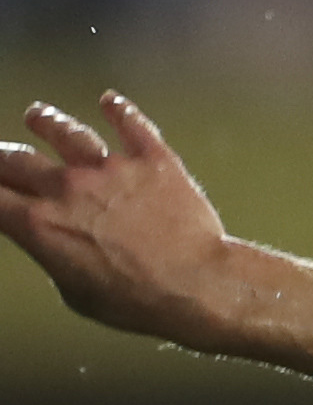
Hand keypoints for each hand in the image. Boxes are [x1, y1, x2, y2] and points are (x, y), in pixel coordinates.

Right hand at [0, 93, 248, 346]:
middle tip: (0, 157)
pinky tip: (111, 102)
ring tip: (37, 115)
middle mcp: (67, 187)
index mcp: (40, 224)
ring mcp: (109, 169)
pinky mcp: (151, 160)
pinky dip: (120, 111)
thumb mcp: (77, 294)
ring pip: (66, 132)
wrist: (202, 287)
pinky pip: (132, 125)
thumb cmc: (140, 302)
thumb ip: (53, 257)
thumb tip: (49, 243)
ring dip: (47, 122)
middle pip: (16, 160)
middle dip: (1, 158)